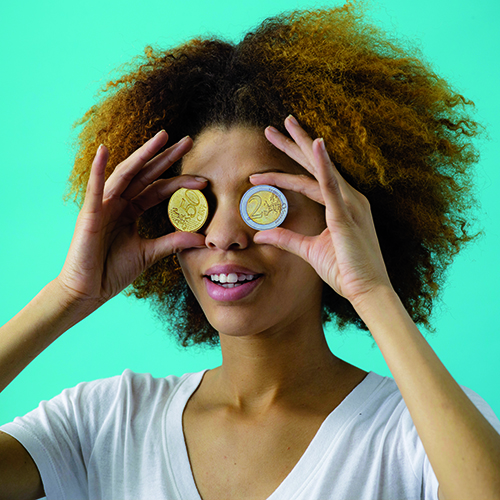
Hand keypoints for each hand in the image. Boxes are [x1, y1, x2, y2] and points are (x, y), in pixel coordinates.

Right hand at [56, 131, 206, 309]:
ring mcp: (103, 206)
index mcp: (131, 211)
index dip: (180, 182)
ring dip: (142, 155)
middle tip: (188, 141)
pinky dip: (97, 170)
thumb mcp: (150, 253)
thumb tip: (202, 238)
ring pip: (125, 174)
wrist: (88, 292)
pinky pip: (94, 190)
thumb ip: (173, 242)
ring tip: (161, 138)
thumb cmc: (112, 271)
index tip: (204, 181)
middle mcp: (118, 203)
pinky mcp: (89, 215)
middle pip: (146, 174)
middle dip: (166, 157)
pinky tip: (103, 151)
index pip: (158, 189)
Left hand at [251, 116, 392, 307]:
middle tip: (272, 128)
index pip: (310, 179)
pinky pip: (331, 186)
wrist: (367, 291)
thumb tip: (261, 233)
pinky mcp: (346, 216)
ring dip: (299, 146)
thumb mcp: (309, 250)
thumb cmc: (345, 271)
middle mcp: (348, 198)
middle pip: (313, 165)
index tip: (263, 167)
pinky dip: (323, 164)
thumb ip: (286, 238)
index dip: (287, 169)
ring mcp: (349, 204)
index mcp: (342, 205)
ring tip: (281, 128)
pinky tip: (315, 143)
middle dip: (292, 144)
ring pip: (318, 168)